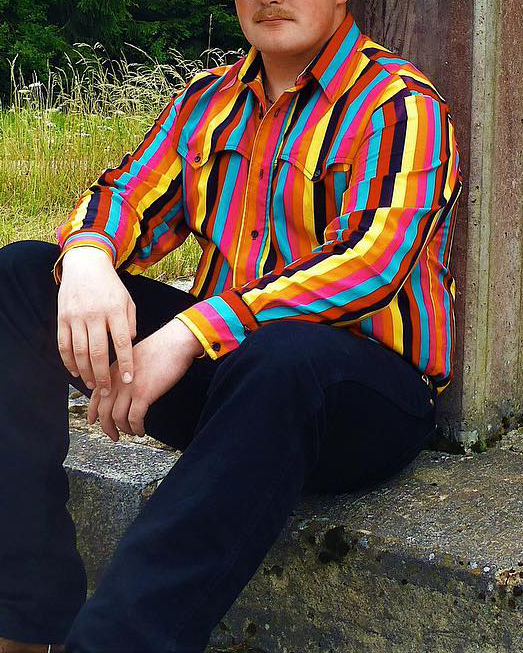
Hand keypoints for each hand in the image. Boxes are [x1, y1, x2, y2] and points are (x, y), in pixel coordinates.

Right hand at [57, 246, 136, 394]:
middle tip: (107, 390)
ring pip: (79, 351)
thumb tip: (129, 345)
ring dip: (85, 372)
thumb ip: (130, 323)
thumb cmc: (111, 287)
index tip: (129, 380)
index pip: (122, 342)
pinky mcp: (62, 318)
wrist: (85, 265)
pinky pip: (64, 345)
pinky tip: (75, 372)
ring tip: (92, 385)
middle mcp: (95, 314)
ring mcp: (76, 316)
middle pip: (98, 352)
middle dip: (103, 375)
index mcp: (115, 310)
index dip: (126, 363)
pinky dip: (68, 361)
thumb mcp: (128, 301)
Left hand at [87, 318, 203, 440]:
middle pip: (103, 411)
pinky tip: (141, 430)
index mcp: (113, 370)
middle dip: (106, 427)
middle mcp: (117, 380)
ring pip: (117, 418)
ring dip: (123, 430)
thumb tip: (123, 390)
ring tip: (132, 432)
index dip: (93, 412)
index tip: (94, 421)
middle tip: (114, 435)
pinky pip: (134, 419)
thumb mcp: (133, 357)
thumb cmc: (160, 348)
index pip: (95, 395)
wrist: (175, 342)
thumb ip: (123, 373)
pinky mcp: (143, 394)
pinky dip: (136, 428)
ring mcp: (128, 387)